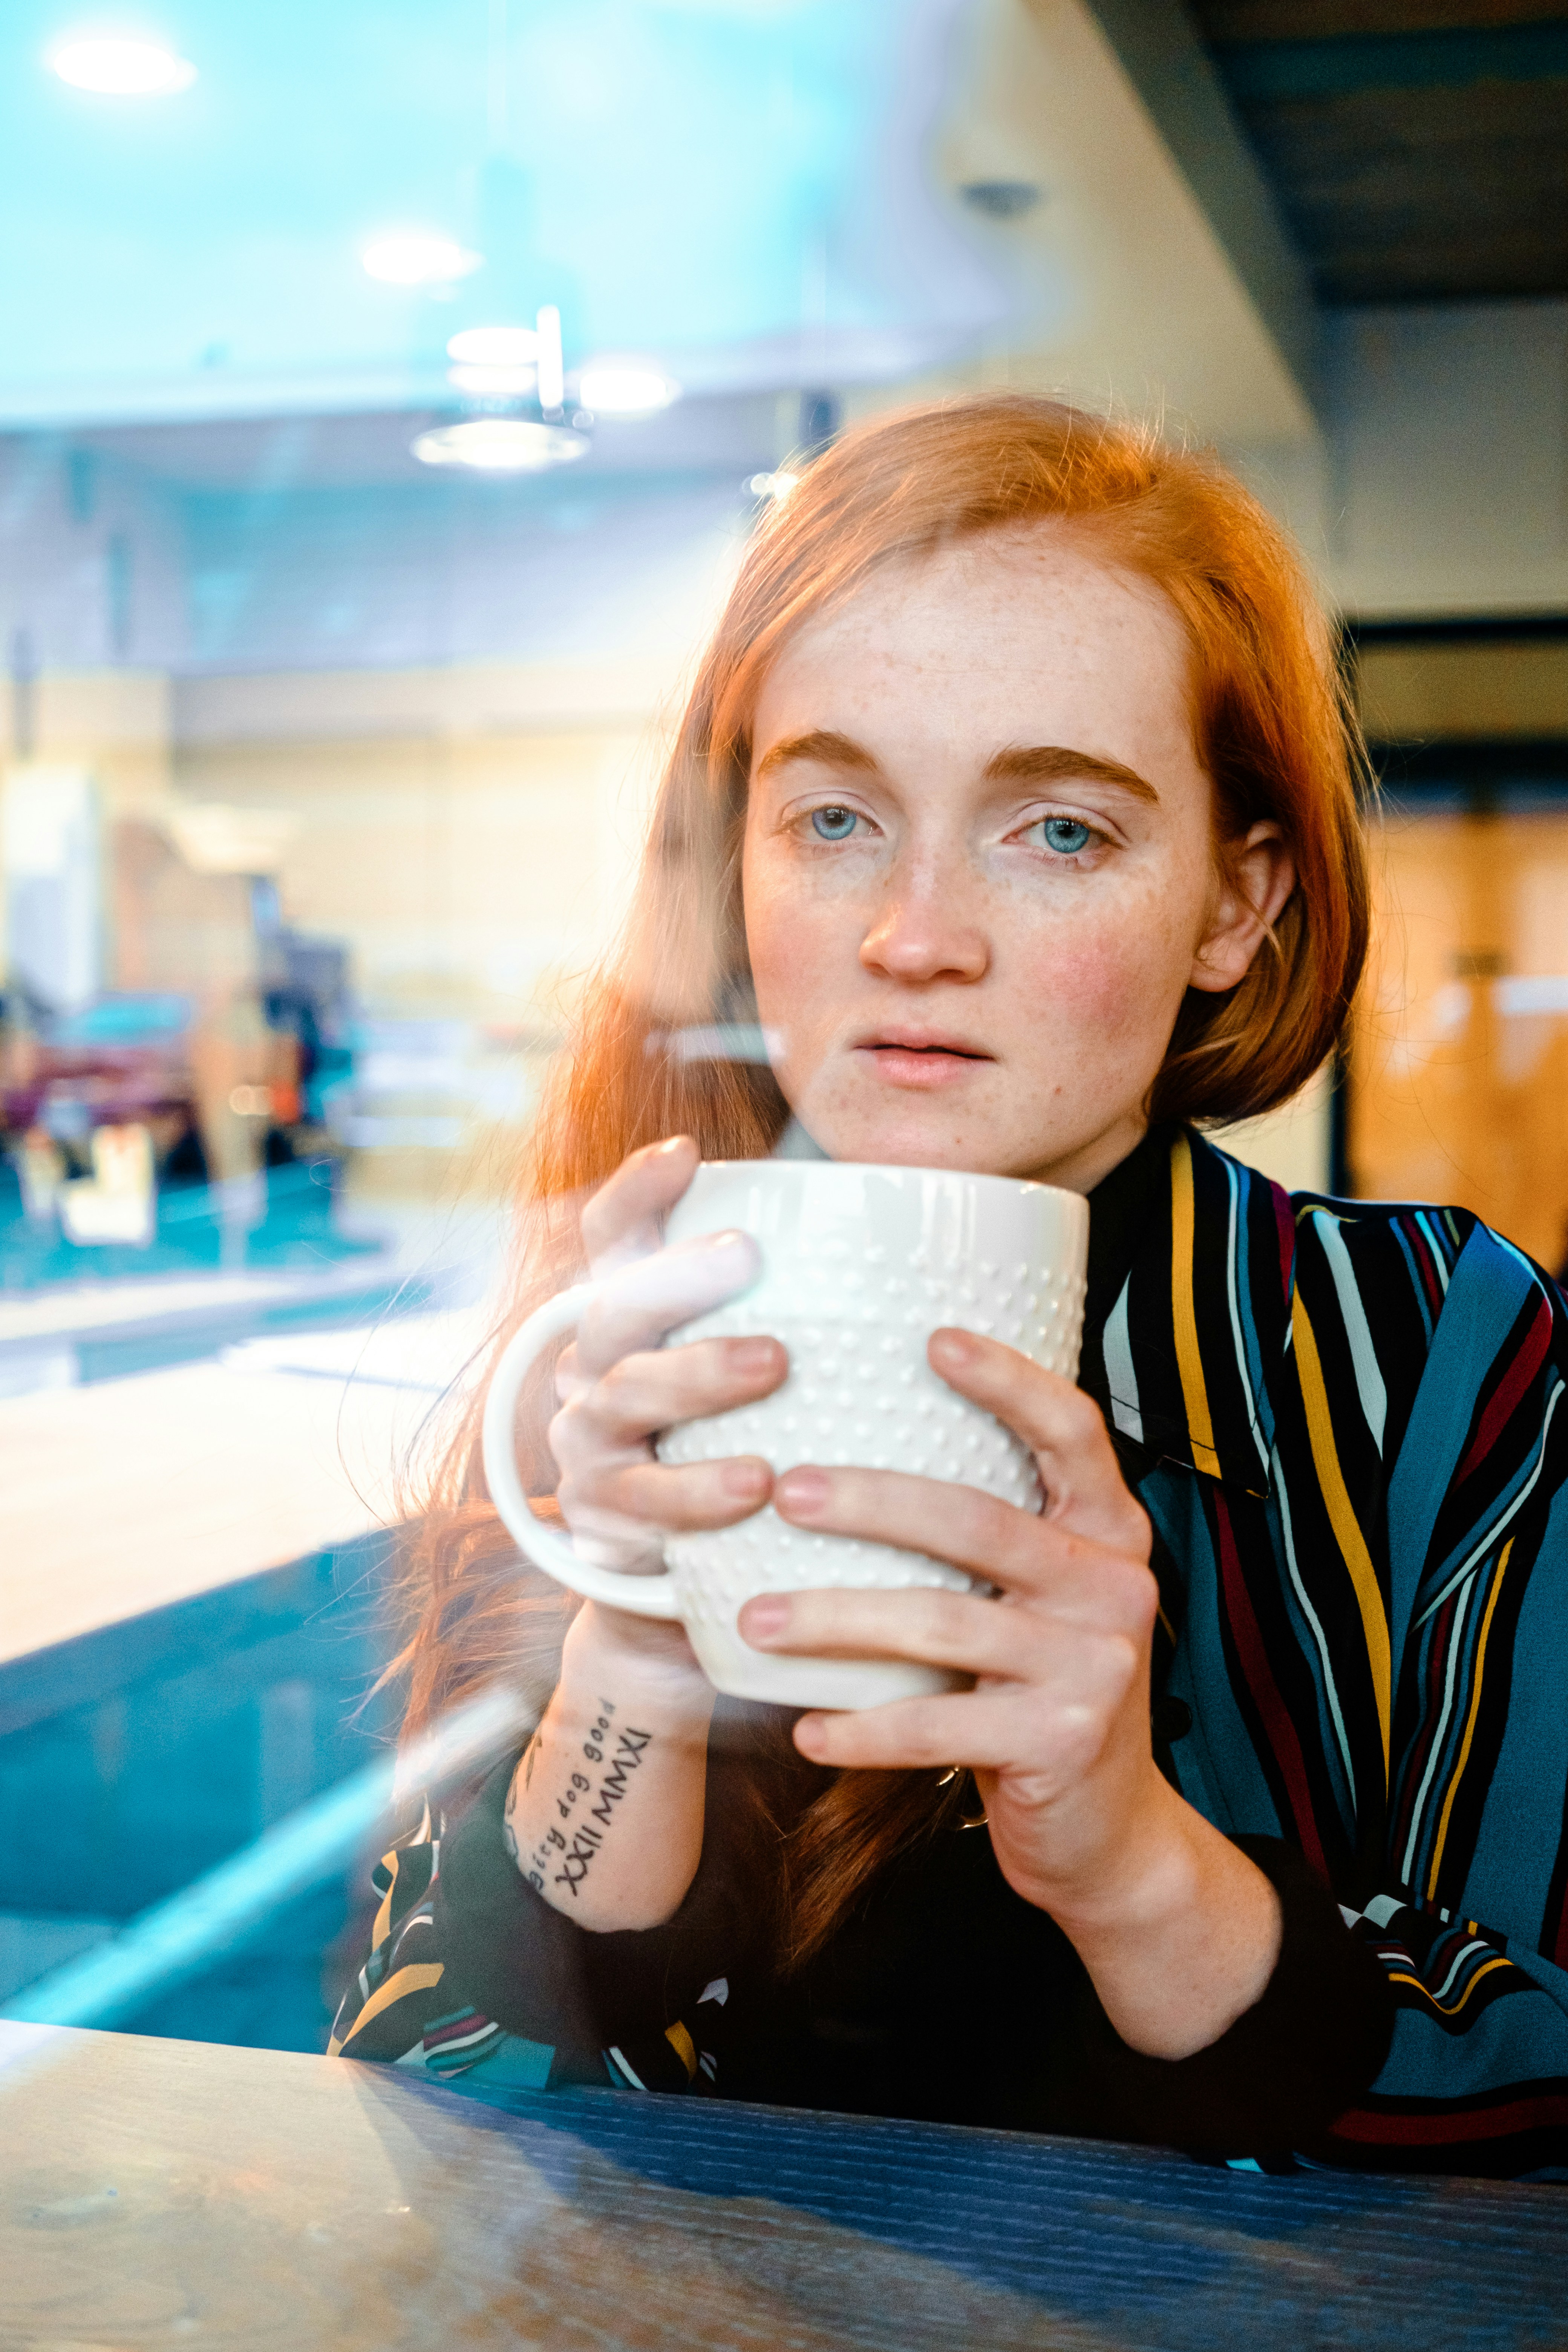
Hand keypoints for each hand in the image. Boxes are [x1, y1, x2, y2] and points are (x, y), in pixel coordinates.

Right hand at [548, 1135, 786, 1697]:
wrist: (696, 1610)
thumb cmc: (757, 1469)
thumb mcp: (772, 1396)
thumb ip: (805, 1330)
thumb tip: (923, 1256)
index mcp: (634, 1330)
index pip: (614, 1244)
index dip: (636, 1195)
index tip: (683, 1153)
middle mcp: (597, 1378)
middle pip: (615, 1311)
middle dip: (678, 1276)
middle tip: (748, 1254)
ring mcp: (591, 1453)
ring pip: (624, 1398)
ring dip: (697, 1376)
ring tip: (772, 1366)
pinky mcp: (604, 1528)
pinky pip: (638, 1503)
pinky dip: (694, 1490)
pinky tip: (752, 1484)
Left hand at [737, 1327, 1279, 2056]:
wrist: (1109, 1831)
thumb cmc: (1039, 1689)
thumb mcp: (1038, 1600)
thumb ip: (989, 1535)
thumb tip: (851, 1455)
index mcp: (1108, 1531)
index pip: (1071, 1431)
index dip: (1009, 1380)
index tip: (932, 1339)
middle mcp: (1112, 1585)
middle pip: (979, 1520)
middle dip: (872, 1501)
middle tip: (783, 1490)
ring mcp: (1093, 1665)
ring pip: (943, 1624)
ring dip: (837, 1619)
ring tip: (757, 1619)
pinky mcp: (1060, 1742)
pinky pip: (938, 1727)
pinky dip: (863, 1729)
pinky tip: (806, 1730)